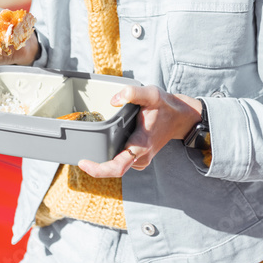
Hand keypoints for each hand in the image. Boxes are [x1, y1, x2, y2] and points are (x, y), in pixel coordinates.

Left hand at [77, 85, 202, 177]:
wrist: (182, 118)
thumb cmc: (166, 107)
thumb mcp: (151, 94)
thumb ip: (132, 93)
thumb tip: (113, 100)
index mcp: (141, 144)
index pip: (117, 167)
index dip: (98, 169)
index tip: (83, 163)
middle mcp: (140, 156)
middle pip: (113, 168)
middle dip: (96, 163)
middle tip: (80, 153)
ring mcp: (140, 159)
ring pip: (117, 165)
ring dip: (103, 159)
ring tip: (90, 147)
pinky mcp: (139, 157)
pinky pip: (121, 161)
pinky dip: (111, 156)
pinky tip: (106, 144)